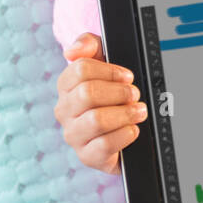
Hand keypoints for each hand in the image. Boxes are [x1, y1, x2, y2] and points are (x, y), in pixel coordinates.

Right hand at [54, 32, 146, 174]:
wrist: (124, 132)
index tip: (127, 77)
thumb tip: (73, 50)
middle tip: (134, 95)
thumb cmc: (113, 94)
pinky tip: (132, 130)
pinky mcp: (87, 157)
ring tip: (139, 112)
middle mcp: (64, 111)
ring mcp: (73, 135)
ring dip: (125, 114)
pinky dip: (125, 135)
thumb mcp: (105, 63)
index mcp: (66, 86)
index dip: (110, 71)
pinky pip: (105, 145)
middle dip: (119, 93)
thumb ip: (90, 45)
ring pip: (96, 120)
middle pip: (87, 93)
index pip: (80, 69)